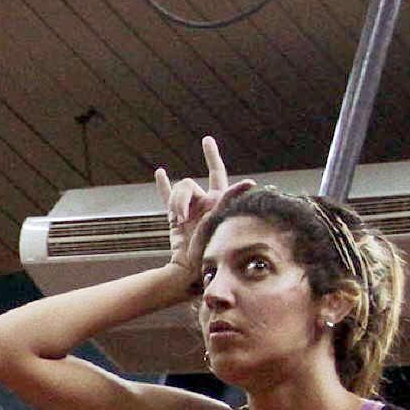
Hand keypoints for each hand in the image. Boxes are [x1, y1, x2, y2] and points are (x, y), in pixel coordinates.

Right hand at [154, 136, 255, 280]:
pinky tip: (160, 173)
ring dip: (175, 203)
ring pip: (176, 192)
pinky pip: (167, 198)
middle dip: (184, 195)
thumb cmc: (210, 248)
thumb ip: (231, 199)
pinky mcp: (175, 218)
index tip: (206, 141)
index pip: (216, 172)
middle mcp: (203, 202)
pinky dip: (163, 186)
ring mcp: (188, 209)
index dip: (211, 156)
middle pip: (188, 185)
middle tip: (182, 213)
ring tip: (178, 220)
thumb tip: (249, 182)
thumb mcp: (223, 221)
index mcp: (217, 200)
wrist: (190, 269)